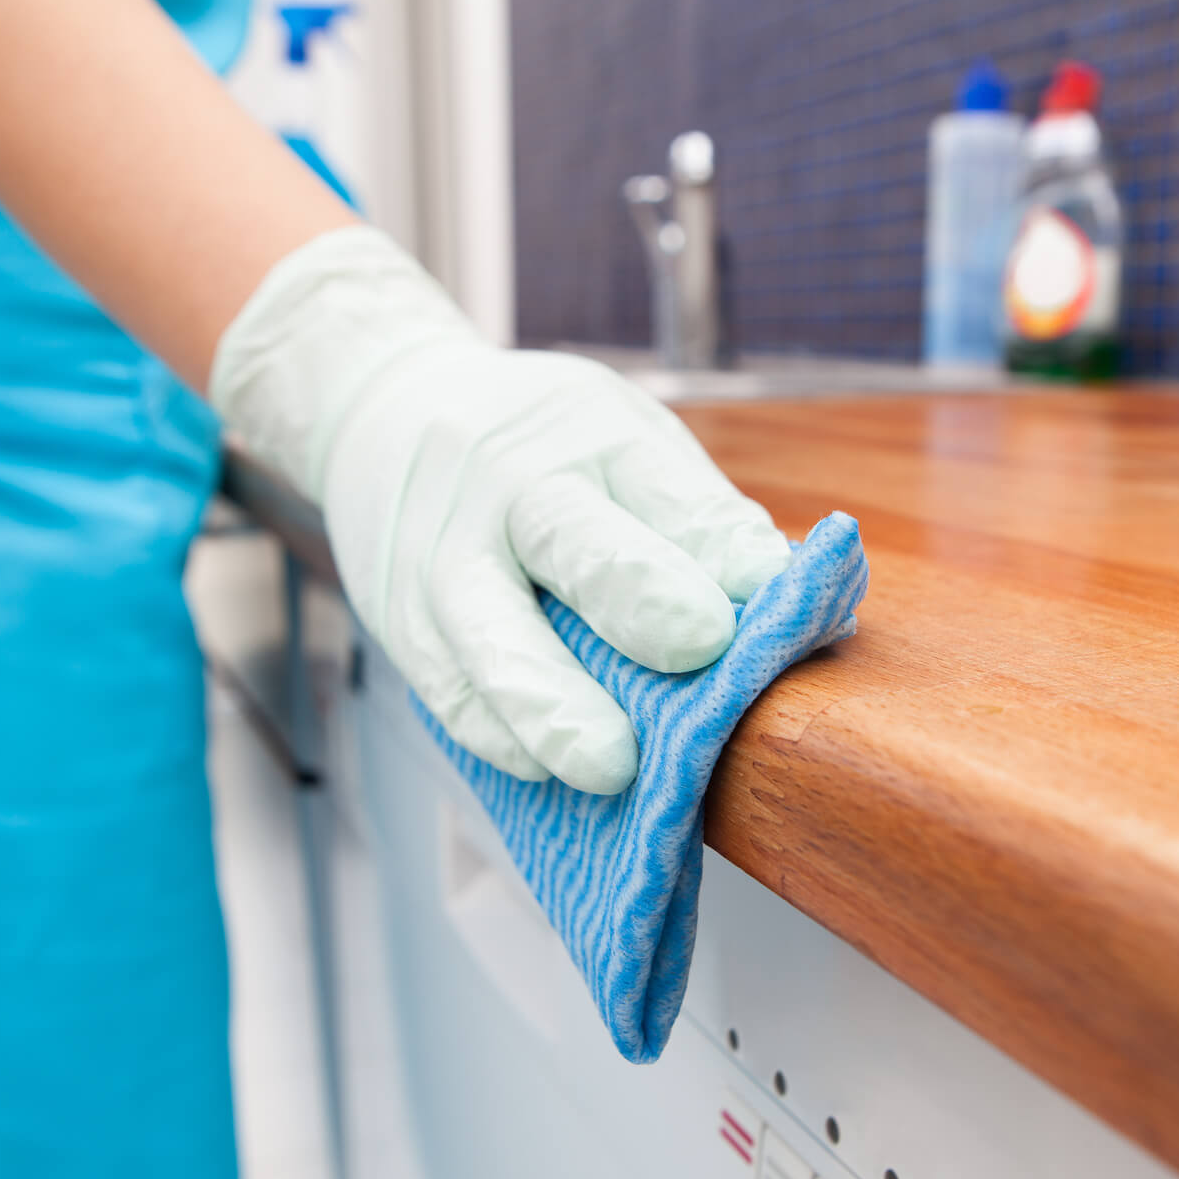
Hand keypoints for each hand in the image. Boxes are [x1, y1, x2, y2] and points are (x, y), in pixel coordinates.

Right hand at [211, 228, 790, 792]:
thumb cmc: (543, 446)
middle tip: (700, 647)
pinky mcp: (400, 620)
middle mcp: (514, 488)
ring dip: (552, 703)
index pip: (666, 490)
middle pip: (574, 541)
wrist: (381, 410)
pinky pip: (447, 687)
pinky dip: (495, 732)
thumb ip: (696, 519)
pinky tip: (540, 768)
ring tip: (609, 766)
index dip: (719, 542)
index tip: (770, 586)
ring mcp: (447, 556)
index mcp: (594, 437)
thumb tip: (797, 605)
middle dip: (639, 594)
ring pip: (492, 634)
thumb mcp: (622, 437)